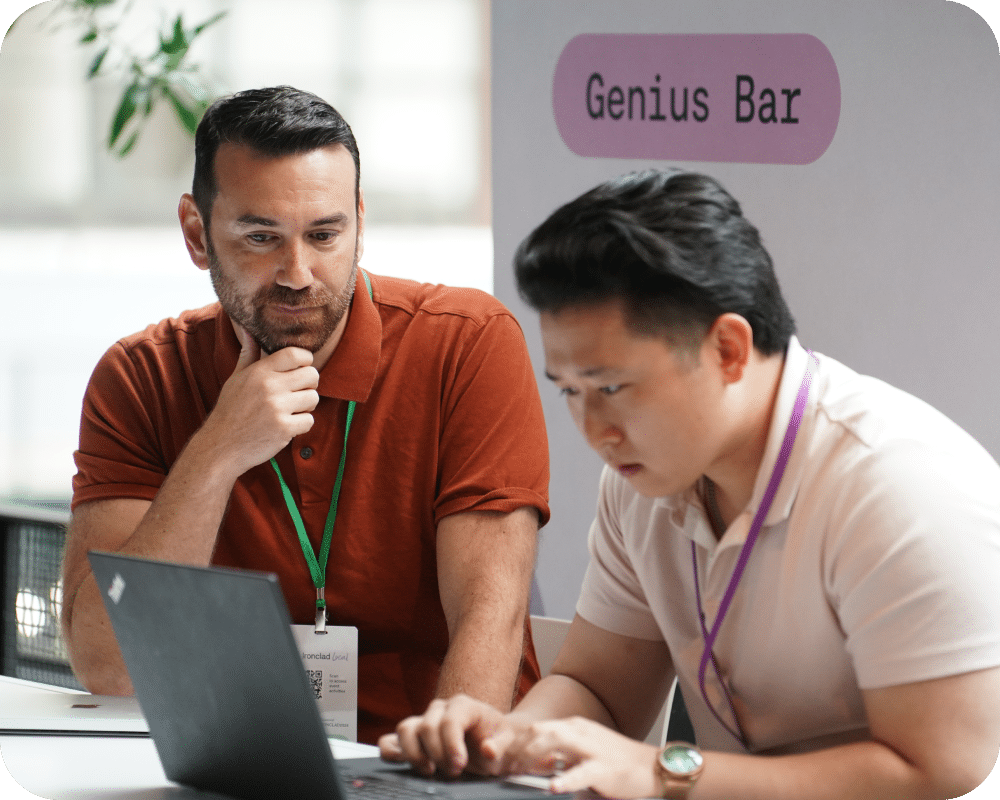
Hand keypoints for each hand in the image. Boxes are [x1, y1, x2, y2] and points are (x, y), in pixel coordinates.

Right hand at [197, 321, 319, 476]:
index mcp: (259, 371)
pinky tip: (286, 426)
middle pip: (312, 375)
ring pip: (314, 398)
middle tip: (297, 393)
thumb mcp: (235, 378)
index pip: (296, 354)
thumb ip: (248, 354)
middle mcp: (269, 386)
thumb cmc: (230, 410)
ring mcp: (277, 408)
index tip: (300, 369)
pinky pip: (309, 421)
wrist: (220, 446)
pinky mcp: (284, 429)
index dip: (305, 360)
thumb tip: (247, 329)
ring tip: (290, 410)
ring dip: (306, 406)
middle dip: (309, 384)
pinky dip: (301, 425)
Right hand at [379, 695, 515, 777]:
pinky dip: (391, 752)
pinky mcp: (414, 735)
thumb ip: (500, 745)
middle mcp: (441, 708)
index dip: (451, 744)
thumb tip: (488, 750)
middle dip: (438, 754)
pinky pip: (392, 739)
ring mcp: (425, 720)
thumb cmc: (498, 739)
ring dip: (415, 754)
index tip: (459, 765)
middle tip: (454, 771)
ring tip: (431, 770)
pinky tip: (402, 764)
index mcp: (464, 705)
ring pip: (405, 729)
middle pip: (427, 726)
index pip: (450, 720)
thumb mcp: (508, 742)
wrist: (492, 739)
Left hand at [503, 717, 661, 798]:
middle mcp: (579, 731)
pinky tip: (553, 787)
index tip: (493, 751)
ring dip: (531, 754)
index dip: (511, 738)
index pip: (534, 727)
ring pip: (555, 741)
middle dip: (514, 744)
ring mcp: (591, 747)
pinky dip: (565, 779)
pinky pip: (582, 772)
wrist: (650, 766)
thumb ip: (559, 754)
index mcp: (572, 727)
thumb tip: (533, 762)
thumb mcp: (582, 752)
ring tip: (515, 767)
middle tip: (497, 760)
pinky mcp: (604, 767)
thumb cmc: (615, 761)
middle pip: (538, 730)